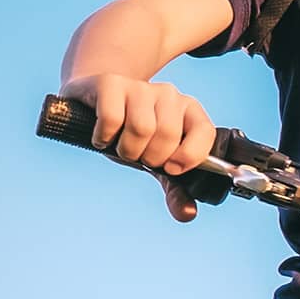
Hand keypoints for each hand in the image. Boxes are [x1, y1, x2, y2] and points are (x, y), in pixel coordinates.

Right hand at [63, 70, 215, 219]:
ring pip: (142, 128)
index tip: (170, 167)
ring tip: (121, 145)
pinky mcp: (111, 83)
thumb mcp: (157, 163)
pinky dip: (104, 137)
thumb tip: (188, 214)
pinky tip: (102, 135)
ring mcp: (141, 87)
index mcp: (190, 111)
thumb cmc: (132, 136)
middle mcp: (169, 95)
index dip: (188, 156)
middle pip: (168, 134)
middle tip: (138, 153)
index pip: (205, 133)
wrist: (94, 104)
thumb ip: (176, 189)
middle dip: (149, 156)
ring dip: (126, 149)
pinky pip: (112, 118)